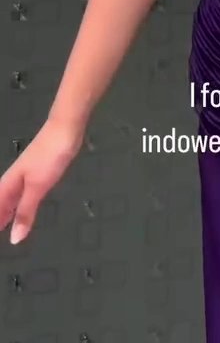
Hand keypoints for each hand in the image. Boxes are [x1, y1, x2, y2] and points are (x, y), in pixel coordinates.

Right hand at [0, 118, 84, 244]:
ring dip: (8, 208)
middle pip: (2, 199)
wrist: (65, 129)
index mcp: (10, 182)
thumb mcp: (37, 187)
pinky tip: (27, 202)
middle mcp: (16, 177)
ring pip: (13, 194)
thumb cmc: (49, 156)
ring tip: (6, 222)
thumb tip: (14, 238)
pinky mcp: (40, 168)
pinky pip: (25, 189)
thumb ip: (25, 211)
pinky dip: (21, 200)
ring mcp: (28, 171)